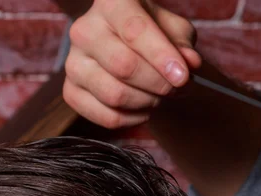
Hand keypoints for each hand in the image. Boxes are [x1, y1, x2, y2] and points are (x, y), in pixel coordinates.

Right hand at [63, 0, 200, 128]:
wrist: (125, 47)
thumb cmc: (152, 34)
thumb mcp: (173, 30)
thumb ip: (182, 45)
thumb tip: (189, 65)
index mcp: (110, 3)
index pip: (135, 30)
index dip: (161, 57)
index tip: (183, 77)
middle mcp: (84, 30)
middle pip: (123, 66)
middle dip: (157, 84)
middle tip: (176, 88)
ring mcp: (72, 63)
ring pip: (114, 94)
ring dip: (147, 102)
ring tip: (160, 96)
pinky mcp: (70, 91)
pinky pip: (105, 117)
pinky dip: (132, 119)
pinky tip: (143, 109)